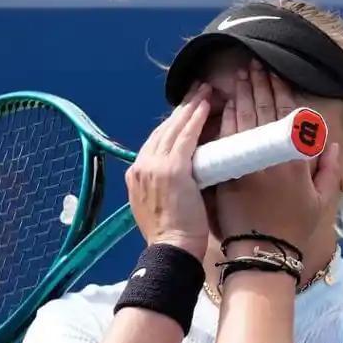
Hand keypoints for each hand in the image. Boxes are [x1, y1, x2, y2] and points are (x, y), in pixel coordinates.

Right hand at [126, 82, 211, 260]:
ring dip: (191, 108)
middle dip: (181, 110)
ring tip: (204, 92)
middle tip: (197, 91)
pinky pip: (186, 137)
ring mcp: (155, 167)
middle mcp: (141, 167)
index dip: (171, 124)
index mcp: (136, 176)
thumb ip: (164, 187)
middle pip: (162, 130)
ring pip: (174, 128)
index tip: (185, 112)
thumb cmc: (171, 237)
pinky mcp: (173, 169)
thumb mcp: (158, 207)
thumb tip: (182, 176)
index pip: (154, 142)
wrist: (170, 251)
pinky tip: (206, 106)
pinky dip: (196, 119)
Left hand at [214, 60, 341, 253]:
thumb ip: (329, 169)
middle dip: (257, 84)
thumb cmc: (294, 230)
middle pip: (262, 110)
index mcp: (295, 161)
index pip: (287, 115)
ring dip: (240, 95)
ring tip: (237, 77)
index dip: (279, 90)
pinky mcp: (228, 174)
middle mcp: (271, 158)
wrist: (263, 253)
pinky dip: (226, 121)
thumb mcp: (321, 200)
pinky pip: (226, 140)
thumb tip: (331, 144)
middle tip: (251, 65)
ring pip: (243, 120)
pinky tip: (225, 106)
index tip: (274, 72)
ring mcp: (247, 165)